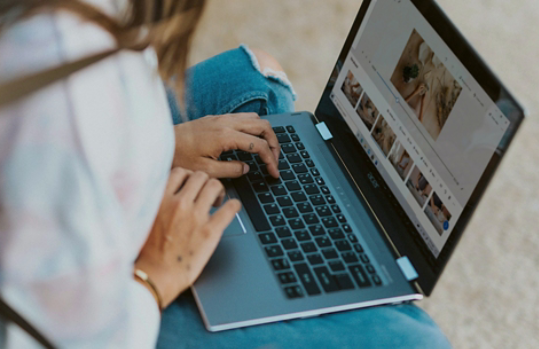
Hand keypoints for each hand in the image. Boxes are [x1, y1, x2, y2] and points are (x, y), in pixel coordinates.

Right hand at [135, 167, 240, 307]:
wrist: (155, 276)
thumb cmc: (148, 252)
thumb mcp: (146, 218)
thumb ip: (157, 202)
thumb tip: (168, 193)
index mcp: (161, 199)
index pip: (180, 172)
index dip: (189, 177)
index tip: (192, 185)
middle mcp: (179, 203)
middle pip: (200, 176)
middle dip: (205, 182)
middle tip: (207, 194)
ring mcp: (196, 216)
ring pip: (215, 186)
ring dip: (219, 191)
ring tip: (218, 201)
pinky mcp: (210, 231)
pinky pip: (230, 208)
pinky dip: (234, 205)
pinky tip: (233, 208)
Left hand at [172, 113, 280, 177]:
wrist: (160, 143)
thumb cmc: (179, 157)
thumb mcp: (206, 171)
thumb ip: (230, 170)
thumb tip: (246, 168)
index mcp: (225, 136)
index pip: (258, 145)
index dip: (270, 159)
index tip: (274, 172)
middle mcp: (226, 123)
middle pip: (263, 126)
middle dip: (274, 144)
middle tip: (275, 160)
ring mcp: (221, 118)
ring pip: (255, 119)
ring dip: (265, 134)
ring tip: (267, 151)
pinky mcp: (216, 118)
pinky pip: (243, 118)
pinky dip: (254, 128)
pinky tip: (251, 141)